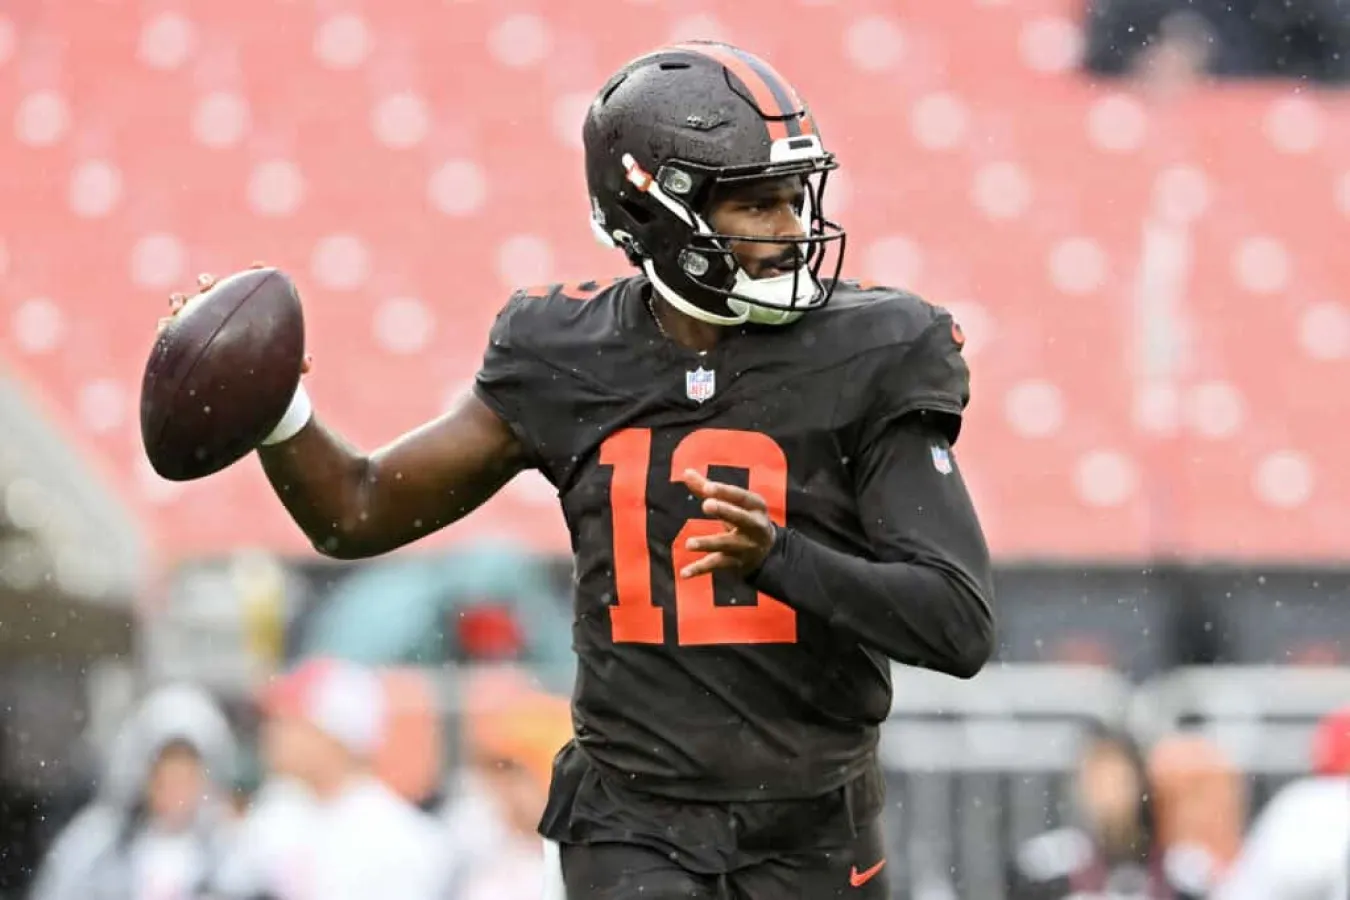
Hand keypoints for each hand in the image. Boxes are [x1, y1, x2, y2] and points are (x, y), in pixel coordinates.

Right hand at [157, 263, 312, 373]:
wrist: (240, 379)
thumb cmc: (265, 363)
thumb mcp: (280, 362)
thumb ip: (293, 360)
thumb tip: (307, 364)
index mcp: (245, 307)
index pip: (250, 283)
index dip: (255, 272)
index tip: (258, 267)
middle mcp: (220, 308)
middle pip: (212, 288)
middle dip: (208, 283)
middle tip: (207, 285)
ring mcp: (198, 320)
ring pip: (186, 304)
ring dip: (181, 301)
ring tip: (178, 305)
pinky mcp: (181, 338)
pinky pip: (170, 330)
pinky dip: (166, 326)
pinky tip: (163, 327)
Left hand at [679, 469, 777, 578]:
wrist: (767, 551)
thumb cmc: (744, 518)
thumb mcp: (733, 502)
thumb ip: (707, 488)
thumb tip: (685, 472)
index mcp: (756, 507)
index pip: (742, 497)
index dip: (725, 492)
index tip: (707, 487)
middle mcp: (755, 526)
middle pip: (741, 518)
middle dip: (725, 511)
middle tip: (706, 505)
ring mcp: (746, 546)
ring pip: (726, 544)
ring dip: (708, 544)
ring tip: (689, 544)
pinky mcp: (736, 563)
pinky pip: (717, 565)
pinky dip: (700, 569)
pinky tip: (684, 573)